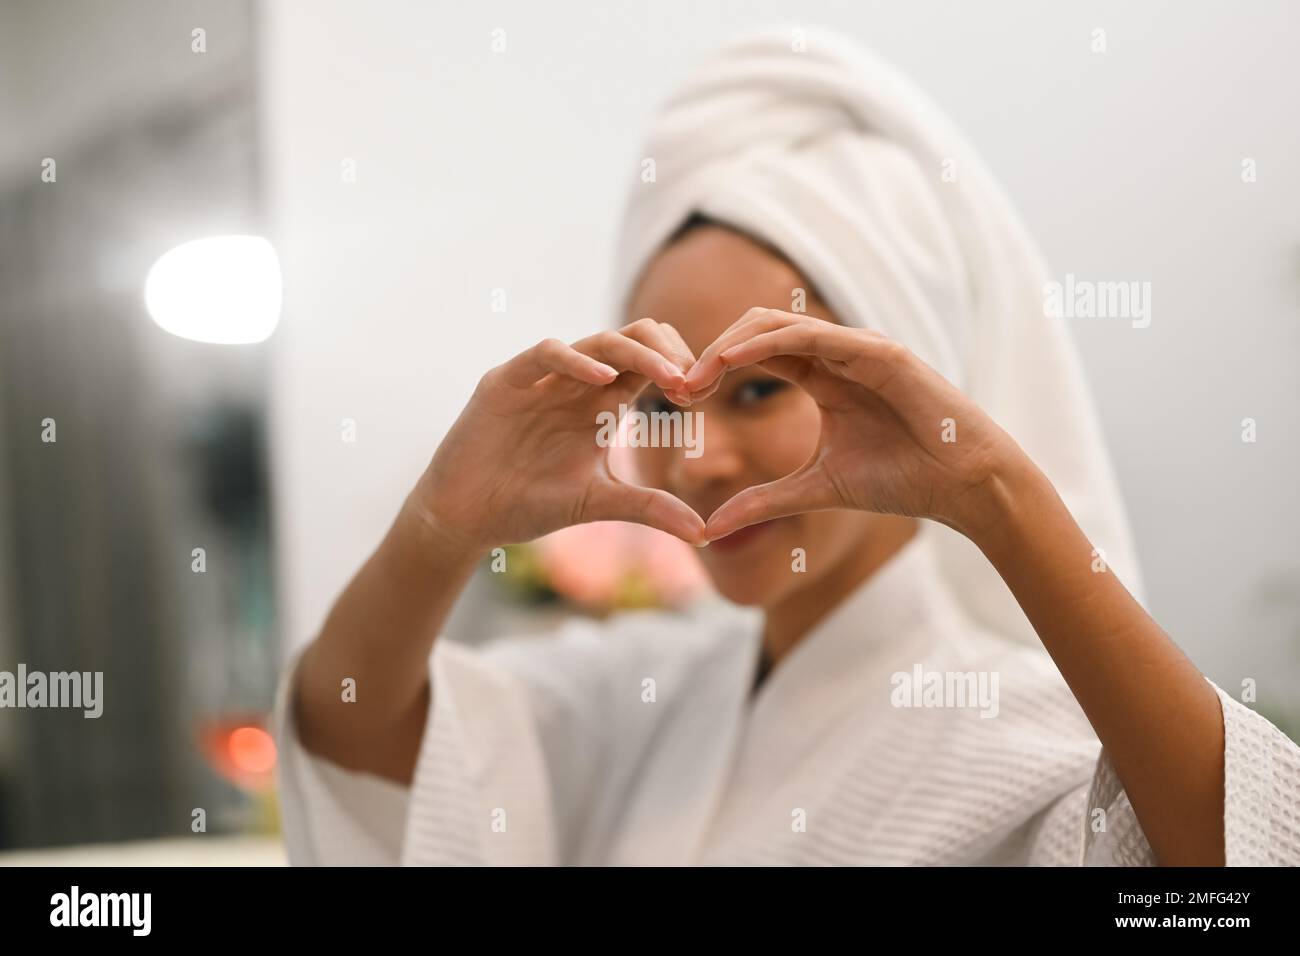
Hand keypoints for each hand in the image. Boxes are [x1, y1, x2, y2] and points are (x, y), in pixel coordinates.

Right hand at [413, 319, 706, 549]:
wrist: (467, 518)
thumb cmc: (530, 505)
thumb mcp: (599, 503)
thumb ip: (650, 509)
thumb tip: (704, 533)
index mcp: (601, 403)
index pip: (651, 365)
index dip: (680, 371)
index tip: (702, 395)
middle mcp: (576, 382)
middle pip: (633, 340)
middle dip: (669, 353)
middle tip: (693, 382)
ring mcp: (542, 378)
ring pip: (598, 341)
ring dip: (639, 354)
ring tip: (670, 376)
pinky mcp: (506, 382)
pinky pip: (545, 355)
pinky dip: (577, 361)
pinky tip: (605, 380)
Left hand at [681, 309, 1030, 542]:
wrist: (963, 486)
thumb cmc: (901, 481)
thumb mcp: (815, 489)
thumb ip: (763, 501)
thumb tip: (709, 527)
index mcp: (823, 377)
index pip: (755, 357)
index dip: (713, 370)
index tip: (677, 400)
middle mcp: (837, 354)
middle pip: (758, 331)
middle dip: (711, 353)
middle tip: (676, 387)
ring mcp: (858, 348)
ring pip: (780, 325)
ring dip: (731, 344)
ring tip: (694, 373)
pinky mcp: (879, 351)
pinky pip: (814, 336)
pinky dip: (769, 342)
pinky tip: (732, 358)